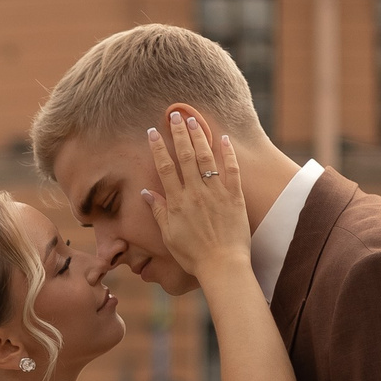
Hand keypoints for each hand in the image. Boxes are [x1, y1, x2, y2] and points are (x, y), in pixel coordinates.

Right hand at [138, 112, 247, 288]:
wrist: (222, 265)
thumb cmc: (193, 255)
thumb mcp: (169, 235)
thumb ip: (158, 211)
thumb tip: (145, 192)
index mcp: (177, 202)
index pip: (164, 167)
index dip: (158, 147)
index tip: (152, 131)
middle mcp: (195, 192)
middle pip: (185, 156)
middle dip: (179, 133)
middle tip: (175, 115)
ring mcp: (216, 193)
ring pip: (206, 158)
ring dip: (199, 136)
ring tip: (194, 119)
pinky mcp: (234, 196)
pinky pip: (232, 169)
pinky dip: (228, 152)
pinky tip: (223, 138)